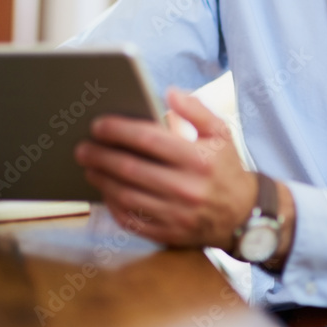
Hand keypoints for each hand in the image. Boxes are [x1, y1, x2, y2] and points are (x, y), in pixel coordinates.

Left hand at [74, 88, 259, 249]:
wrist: (243, 215)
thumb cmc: (225, 168)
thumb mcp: (221, 133)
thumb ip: (196, 110)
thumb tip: (170, 92)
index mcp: (199, 159)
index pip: (149, 139)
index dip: (119, 130)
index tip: (98, 124)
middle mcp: (187, 188)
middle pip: (131, 169)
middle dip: (101, 155)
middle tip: (83, 147)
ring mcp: (176, 215)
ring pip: (126, 195)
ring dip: (102, 179)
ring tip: (90, 166)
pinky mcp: (168, 234)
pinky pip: (131, 220)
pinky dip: (113, 204)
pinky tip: (105, 190)